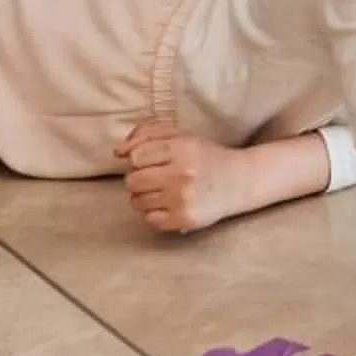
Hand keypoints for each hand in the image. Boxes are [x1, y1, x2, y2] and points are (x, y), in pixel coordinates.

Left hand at [117, 122, 245, 235]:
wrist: (239, 181)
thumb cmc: (204, 156)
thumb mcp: (181, 136)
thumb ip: (147, 135)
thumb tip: (117, 152)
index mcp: (182, 148)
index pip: (135, 157)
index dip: (138, 160)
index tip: (151, 161)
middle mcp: (182, 174)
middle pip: (132, 181)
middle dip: (139, 179)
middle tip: (156, 177)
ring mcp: (183, 199)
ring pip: (137, 202)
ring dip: (145, 197)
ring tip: (164, 191)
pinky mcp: (184, 220)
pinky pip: (148, 219)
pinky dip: (154, 213)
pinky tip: (169, 204)